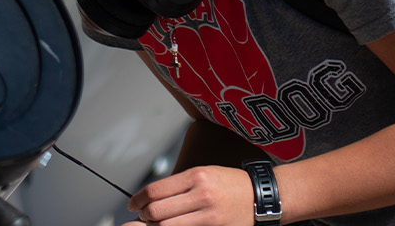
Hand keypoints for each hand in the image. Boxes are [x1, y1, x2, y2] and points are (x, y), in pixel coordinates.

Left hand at [122, 165, 255, 225]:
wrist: (261, 197)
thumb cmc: (230, 184)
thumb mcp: (204, 173)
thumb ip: (178, 185)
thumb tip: (149, 199)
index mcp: (196, 176)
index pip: (155, 191)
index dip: (137, 200)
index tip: (133, 204)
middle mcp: (202, 195)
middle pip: (156, 212)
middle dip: (144, 217)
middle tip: (142, 217)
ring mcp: (209, 216)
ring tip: (155, 224)